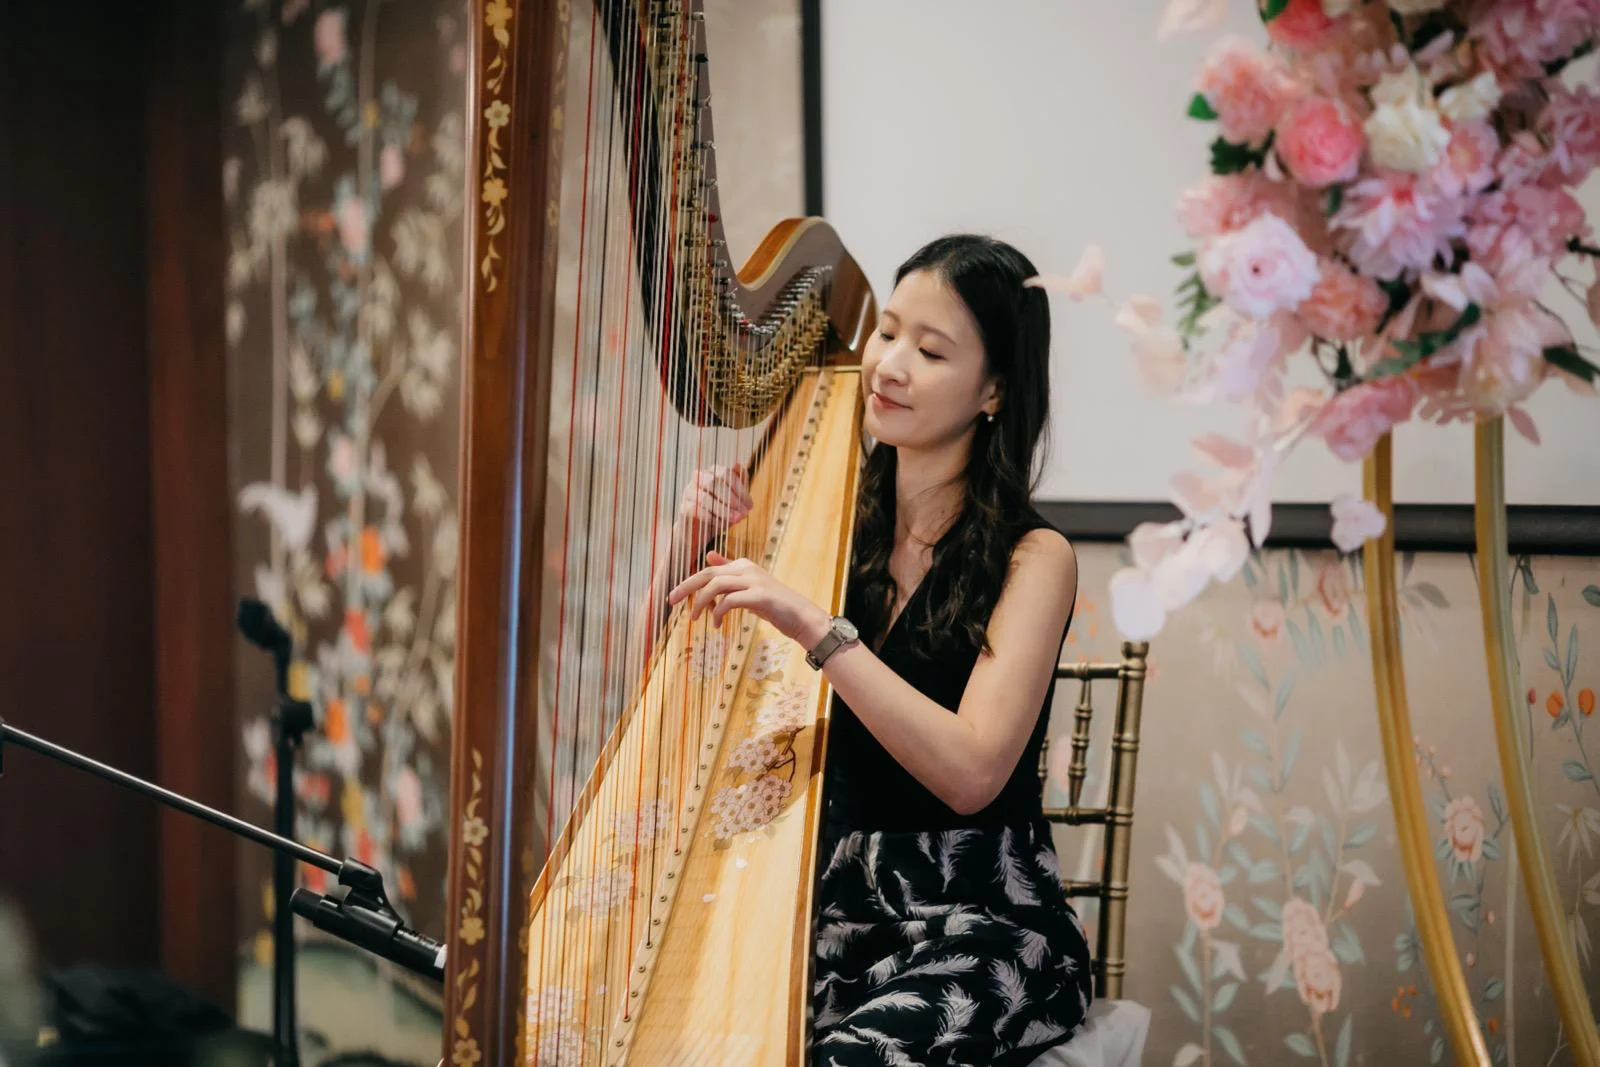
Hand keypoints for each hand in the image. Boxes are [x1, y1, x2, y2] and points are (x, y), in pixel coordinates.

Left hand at [666, 551, 829, 644]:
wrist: (802, 618)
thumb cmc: (774, 605)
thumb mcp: (748, 586)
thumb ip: (729, 572)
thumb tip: (708, 557)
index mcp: (743, 564)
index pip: (709, 570)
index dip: (690, 583)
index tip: (676, 597)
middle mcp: (747, 568)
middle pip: (708, 574)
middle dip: (686, 587)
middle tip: (671, 601)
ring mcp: (754, 581)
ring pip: (716, 586)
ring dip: (700, 603)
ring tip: (694, 619)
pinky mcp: (760, 596)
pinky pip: (729, 601)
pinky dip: (718, 613)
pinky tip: (717, 624)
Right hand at [675, 464, 751, 540]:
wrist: (701, 531)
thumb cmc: (720, 511)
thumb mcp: (734, 498)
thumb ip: (739, 482)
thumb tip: (738, 465)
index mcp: (712, 472)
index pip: (725, 473)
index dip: (740, 489)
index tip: (749, 505)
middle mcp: (698, 478)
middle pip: (714, 482)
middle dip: (731, 499)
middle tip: (744, 512)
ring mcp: (689, 492)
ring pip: (705, 498)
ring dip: (723, 510)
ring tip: (736, 520)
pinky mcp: (683, 508)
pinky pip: (697, 511)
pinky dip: (712, 518)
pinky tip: (723, 524)